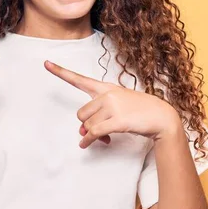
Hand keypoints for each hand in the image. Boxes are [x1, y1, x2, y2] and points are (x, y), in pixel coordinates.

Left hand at [44, 60, 180, 148]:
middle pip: (81, 113)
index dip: (61, 72)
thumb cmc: (140, 111)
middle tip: (97, 132)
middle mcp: (107, 94)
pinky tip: (86, 145)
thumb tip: (83, 132)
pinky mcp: (117, 120)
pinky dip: (88, 141)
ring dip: (91, 135)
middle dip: (87, 125)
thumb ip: (99, 114)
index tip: (46, 64)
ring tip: (105, 138)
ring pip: (88, 125)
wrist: (161, 117)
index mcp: (107, 87)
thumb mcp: (119, 106)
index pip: (80, 80)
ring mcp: (112, 106)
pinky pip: (94, 133)